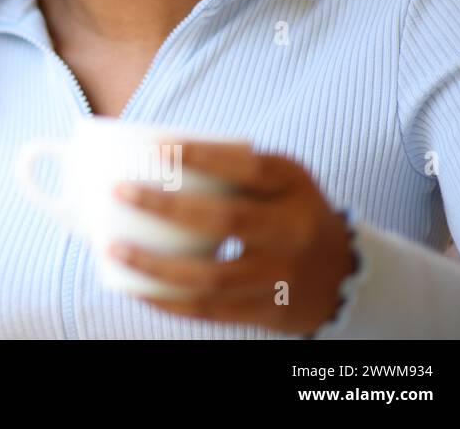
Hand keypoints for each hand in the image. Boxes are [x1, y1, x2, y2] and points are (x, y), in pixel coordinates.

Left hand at [103, 141, 355, 334]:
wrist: (346, 273)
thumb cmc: (287, 210)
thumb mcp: (279, 180)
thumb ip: (231, 168)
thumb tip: (146, 157)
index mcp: (292, 185)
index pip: (245, 167)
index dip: (201, 156)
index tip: (152, 147)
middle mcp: (292, 229)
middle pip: (225, 219)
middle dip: (165, 206)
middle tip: (117, 191)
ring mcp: (281, 275)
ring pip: (212, 276)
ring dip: (155, 265)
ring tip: (113, 247)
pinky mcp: (269, 311)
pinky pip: (211, 309)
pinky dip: (168, 300)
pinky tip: (134, 287)